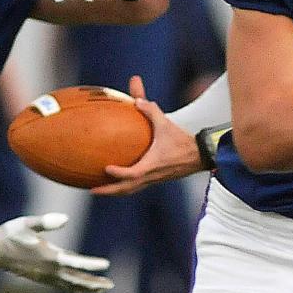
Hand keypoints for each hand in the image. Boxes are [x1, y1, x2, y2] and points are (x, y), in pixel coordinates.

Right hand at [0, 213, 112, 292]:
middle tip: (110, 285)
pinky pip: (60, 286)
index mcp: (49, 256)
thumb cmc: (11, 233)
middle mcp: (49, 270)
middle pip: (77, 279)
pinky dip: (72, 288)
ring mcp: (44, 276)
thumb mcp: (27, 223)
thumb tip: (66, 219)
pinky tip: (79, 291)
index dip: (92, 265)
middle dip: (94, 283)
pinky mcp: (40, 278)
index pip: (76, 262)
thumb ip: (46, 222)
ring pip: (70, 285)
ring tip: (101, 289)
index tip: (106, 265)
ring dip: (86, 288)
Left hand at [92, 75, 204, 195]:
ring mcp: (153, 179)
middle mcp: (151, 175)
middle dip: (109, 191)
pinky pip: (136, 187)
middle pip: (127, 189)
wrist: (200, 156)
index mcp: (152, 164)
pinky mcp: (155, 179)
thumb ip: (151, 110)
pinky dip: (124, 187)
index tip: (105, 168)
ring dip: (114, 192)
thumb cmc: (182, 141)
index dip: (119, 173)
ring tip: (99, 190)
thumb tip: (137, 100)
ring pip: (130, 191)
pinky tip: (115, 182)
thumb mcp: (165, 123)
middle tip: (92, 190)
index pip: (133, 174)